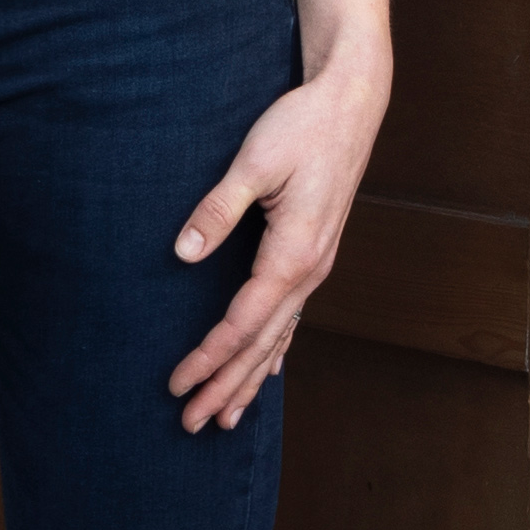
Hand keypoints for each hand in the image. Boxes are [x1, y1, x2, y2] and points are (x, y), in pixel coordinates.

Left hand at [166, 52, 387, 433]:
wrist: (352, 104)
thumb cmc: (302, 126)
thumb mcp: (254, 162)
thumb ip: (218, 210)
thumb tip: (183, 253)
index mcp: (294, 254)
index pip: (244, 323)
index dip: (209, 358)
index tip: (177, 384)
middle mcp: (310, 271)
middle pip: (262, 345)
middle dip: (226, 387)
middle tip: (190, 425)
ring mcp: (316, 267)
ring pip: (279, 338)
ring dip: (250, 379)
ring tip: (225, 418)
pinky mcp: (315, 255)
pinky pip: (292, 317)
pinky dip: (274, 351)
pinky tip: (267, 372)